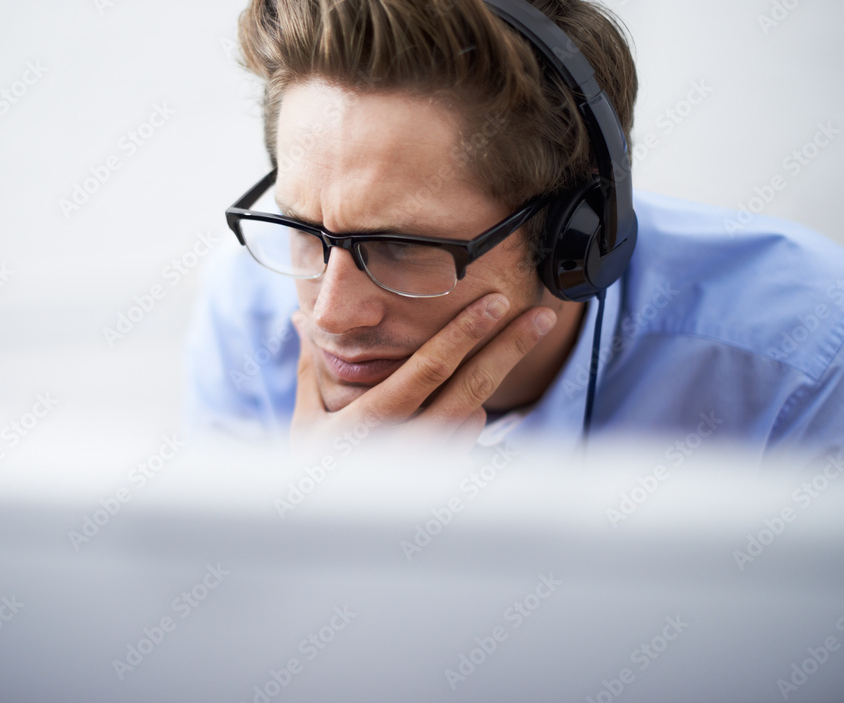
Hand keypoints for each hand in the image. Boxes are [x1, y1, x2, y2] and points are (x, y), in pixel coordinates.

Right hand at [289, 293, 556, 456]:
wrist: (327, 539)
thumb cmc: (312, 475)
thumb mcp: (306, 422)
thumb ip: (311, 369)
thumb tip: (303, 319)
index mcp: (370, 424)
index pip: (428, 370)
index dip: (464, 333)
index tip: (495, 304)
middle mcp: (407, 447)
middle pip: (471, 389)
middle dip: (509, 348)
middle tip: (540, 316)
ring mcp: (431, 468)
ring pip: (475, 414)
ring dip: (478, 387)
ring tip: (481, 361)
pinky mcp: (445, 482)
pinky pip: (468, 437)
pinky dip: (466, 417)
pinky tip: (455, 406)